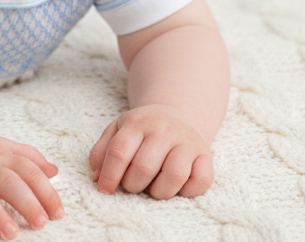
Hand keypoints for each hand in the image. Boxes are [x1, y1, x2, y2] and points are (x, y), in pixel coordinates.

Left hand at [89, 105, 212, 198]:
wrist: (175, 113)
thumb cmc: (142, 129)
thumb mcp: (118, 130)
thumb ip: (103, 151)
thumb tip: (98, 178)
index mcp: (137, 122)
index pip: (119, 152)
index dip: (110, 176)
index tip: (105, 190)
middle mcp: (163, 129)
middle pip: (144, 167)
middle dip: (133, 185)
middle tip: (133, 185)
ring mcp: (186, 141)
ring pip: (174, 175)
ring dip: (159, 192)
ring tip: (153, 188)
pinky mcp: (205, 154)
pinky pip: (201, 181)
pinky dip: (188, 192)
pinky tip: (177, 187)